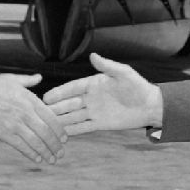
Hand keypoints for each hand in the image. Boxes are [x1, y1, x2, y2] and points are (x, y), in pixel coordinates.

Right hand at [0, 73, 66, 163]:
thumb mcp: (13, 79)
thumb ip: (29, 81)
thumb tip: (39, 77)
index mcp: (31, 100)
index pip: (52, 118)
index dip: (60, 131)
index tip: (65, 138)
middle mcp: (26, 114)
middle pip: (47, 133)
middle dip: (56, 145)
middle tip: (61, 153)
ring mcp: (16, 125)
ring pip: (37, 142)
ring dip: (46, 153)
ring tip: (52, 160)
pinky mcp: (5, 134)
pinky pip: (22, 147)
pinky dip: (32, 154)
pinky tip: (38, 159)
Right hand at [43, 53, 162, 133]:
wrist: (149, 106)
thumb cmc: (137, 87)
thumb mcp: (123, 74)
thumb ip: (107, 66)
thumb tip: (93, 56)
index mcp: (93, 84)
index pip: (72, 88)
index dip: (59, 93)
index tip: (46, 97)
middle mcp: (90, 98)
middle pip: (69, 103)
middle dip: (55, 108)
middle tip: (40, 114)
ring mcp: (94, 111)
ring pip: (73, 116)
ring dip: (60, 120)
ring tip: (46, 125)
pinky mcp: (99, 123)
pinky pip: (83, 127)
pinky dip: (72, 130)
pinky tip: (61, 134)